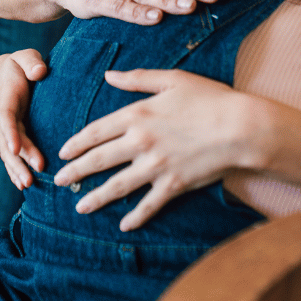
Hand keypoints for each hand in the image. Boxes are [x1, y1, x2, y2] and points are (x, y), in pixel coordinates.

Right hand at [0, 48, 48, 189]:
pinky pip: (12, 155)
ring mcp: (6, 129)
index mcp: (6, 99)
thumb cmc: (20, 65)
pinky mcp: (12, 136)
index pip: (7, 118)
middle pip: (8, 141)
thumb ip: (31, 62)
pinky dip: (15, 170)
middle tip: (31, 176)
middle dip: (19, 160)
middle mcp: (3, 117)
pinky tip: (23, 186)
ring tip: (28, 186)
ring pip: (8, 153)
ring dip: (17, 170)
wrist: (5, 74)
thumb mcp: (25, 57)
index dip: (11, 133)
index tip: (16, 149)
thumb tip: (39, 71)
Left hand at [53, 69, 254, 230]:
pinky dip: (136, 217)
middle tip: (59, 181)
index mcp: (138, 114)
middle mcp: (141, 141)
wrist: (241, 127)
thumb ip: (137, 79)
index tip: (63, 152)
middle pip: (99, 160)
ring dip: (96, 197)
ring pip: (117, 186)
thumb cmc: (210, 98)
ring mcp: (156, 166)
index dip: (77, 143)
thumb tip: (109, 75)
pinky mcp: (173, 184)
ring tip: (79, 207)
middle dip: (76, 172)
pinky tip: (124, 225)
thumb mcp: (172, 79)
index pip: (97, 131)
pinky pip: (149, 205)